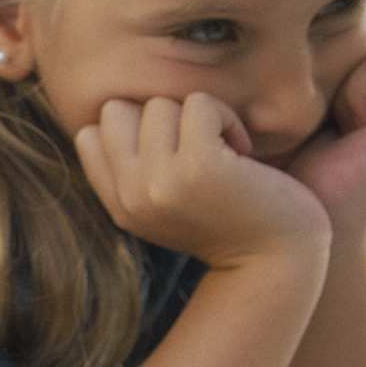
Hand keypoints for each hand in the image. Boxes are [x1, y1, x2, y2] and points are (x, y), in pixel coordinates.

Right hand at [74, 92, 327, 268]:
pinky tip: (241, 150)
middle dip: (159, 118)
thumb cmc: (229, 222)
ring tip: (222, 151)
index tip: (170, 154)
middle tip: (195, 145)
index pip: (89, 137)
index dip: (132, 131)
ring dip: (198, 118)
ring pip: (159, 105)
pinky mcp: (199, 165)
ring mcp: (161, 182)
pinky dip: (226, 118)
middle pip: (117, 111)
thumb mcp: (164, 204)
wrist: (276, 262)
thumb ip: (133, 171)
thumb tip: (118, 111)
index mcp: (120, 206)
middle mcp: (131, 196)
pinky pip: (199, 105)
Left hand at [287, 34, 365, 245]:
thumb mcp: (271, 108)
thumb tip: (260, 11)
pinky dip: (350, 92)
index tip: (291, 114)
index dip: (302, 63)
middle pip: (352, 36)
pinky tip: (345, 129)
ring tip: (325, 128)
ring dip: (329, 82)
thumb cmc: (266, 172)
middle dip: (318, 68)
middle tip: (307, 121)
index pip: (336, 36)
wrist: (289, 225)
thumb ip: (285, 64)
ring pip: (364, 44)